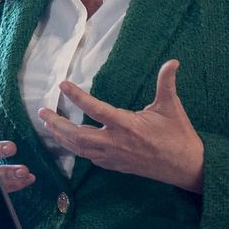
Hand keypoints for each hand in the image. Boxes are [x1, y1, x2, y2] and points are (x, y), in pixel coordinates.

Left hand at [38, 60, 204, 192]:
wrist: (186, 167)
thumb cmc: (179, 135)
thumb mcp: (171, 106)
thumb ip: (166, 83)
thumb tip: (172, 61)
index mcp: (127, 125)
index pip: (95, 109)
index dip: (76, 96)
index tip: (62, 85)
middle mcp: (116, 142)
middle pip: (77, 135)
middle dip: (57, 124)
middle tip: (42, 113)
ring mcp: (114, 157)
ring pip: (79, 150)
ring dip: (62, 137)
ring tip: (49, 126)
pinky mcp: (117, 166)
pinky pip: (90, 158)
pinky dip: (76, 150)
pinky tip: (70, 142)